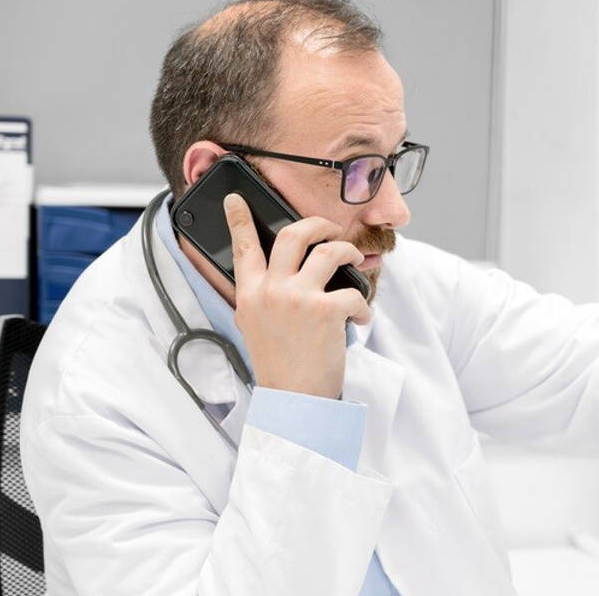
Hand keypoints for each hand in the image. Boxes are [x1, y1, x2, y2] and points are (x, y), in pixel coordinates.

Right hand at [224, 193, 370, 397]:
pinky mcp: (326, 310)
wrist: (293, 398)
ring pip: (329, 251)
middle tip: (330, 229)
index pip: (243, 248)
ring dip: (349, 252)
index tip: (236, 199)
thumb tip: (286, 274)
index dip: (239, 220)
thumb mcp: (257, 326)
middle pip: (293, 235)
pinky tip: (359, 318)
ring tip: (356, 261)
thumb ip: (264, 297)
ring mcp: (298, 298)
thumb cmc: (281, 365)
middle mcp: (271, 291)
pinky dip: (362, 304)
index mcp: (250, 294)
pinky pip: (353, 290)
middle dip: (318, 224)